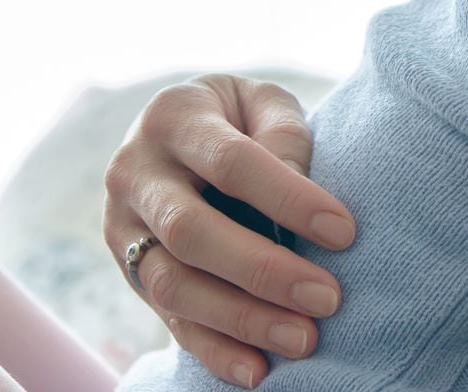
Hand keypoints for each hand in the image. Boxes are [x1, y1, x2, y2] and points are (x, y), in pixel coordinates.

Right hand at [102, 74, 356, 388]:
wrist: (178, 132)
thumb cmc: (239, 117)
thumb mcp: (263, 102)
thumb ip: (284, 134)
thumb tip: (304, 190)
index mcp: (173, 117)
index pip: (231, 163)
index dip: (288, 199)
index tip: (345, 233)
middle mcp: (135, 173)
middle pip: (191, 231)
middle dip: (263, 271)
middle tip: (328, 299)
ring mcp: (123, 228)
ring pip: (172, 284)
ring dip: (241, 319)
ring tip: (303, 340)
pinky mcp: (128, 274)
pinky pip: (167, 320)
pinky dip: (213, 350)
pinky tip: (257, 372)